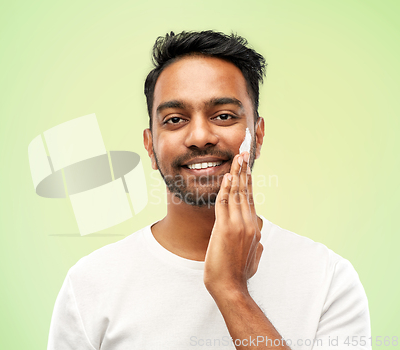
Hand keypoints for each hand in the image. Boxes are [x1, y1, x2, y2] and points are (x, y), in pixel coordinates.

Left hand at [204, 151, 262, 295]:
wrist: (231, 287)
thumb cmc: (239, 274)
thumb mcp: (253, 257)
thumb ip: (256, 244)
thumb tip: (259, 240)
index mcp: (254, 228)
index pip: (250, 199)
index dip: (248, 181)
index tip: (247, 167)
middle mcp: (249, 223)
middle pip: (246, 191)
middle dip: (244, 170)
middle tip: (244, 153)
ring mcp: (239, 226)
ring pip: (237, 194)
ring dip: (236, 173)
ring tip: (237, 157)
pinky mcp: (226, 229)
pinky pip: (225, 204)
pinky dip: (225, 188)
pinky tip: (226, 176)